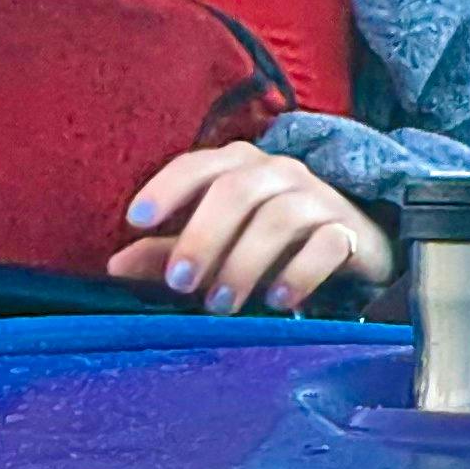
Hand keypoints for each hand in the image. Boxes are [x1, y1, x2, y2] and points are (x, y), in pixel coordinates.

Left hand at [108, 141, 393, 312]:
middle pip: (236, 191)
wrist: (354, 244)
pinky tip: (278, 301)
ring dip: (244, 262)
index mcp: (238, 164)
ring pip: (279, 218)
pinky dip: (299, 272)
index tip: (135, 222)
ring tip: (221, 304)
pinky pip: (327, 244)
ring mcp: (317, 197)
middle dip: (202, 237)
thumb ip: (169, 250)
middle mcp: (277, 171)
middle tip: (180, 283)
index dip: (165, 188)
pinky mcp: (349, 230)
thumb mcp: (217, 242)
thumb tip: (115, 266)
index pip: (198, 165)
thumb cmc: (269, 241)